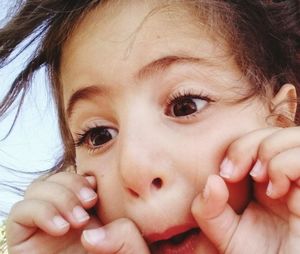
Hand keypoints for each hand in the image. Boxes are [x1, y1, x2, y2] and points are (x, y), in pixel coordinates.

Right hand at [6, 172, 149, 253]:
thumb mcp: (129, 253)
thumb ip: (126, 237)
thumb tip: (92, 233)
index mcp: (88, 211)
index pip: (77, 178)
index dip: (84, 179)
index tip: (96, 192)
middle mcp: (64, 214)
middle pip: (57, 178)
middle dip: (73, 185)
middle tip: (88, 203)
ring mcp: (44, 225)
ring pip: (37, 188)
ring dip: (58, 197)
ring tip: (76, 221)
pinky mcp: (24, 239)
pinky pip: (20, 211)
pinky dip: (39, 211)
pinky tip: (59, 228)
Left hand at [192, 127, 299, 253]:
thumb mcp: (225, 234)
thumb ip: (209, 210)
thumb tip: (212, 180)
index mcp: (266, 179)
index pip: (257, 139)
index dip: (240, 147)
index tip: (226, 174)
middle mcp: (287, 176)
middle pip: (276, 131)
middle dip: (250, 145)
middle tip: (235, 174)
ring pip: (295, 136)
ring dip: (270, 150)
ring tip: (260, 180)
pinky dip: (286, 165)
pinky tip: (276, 191)